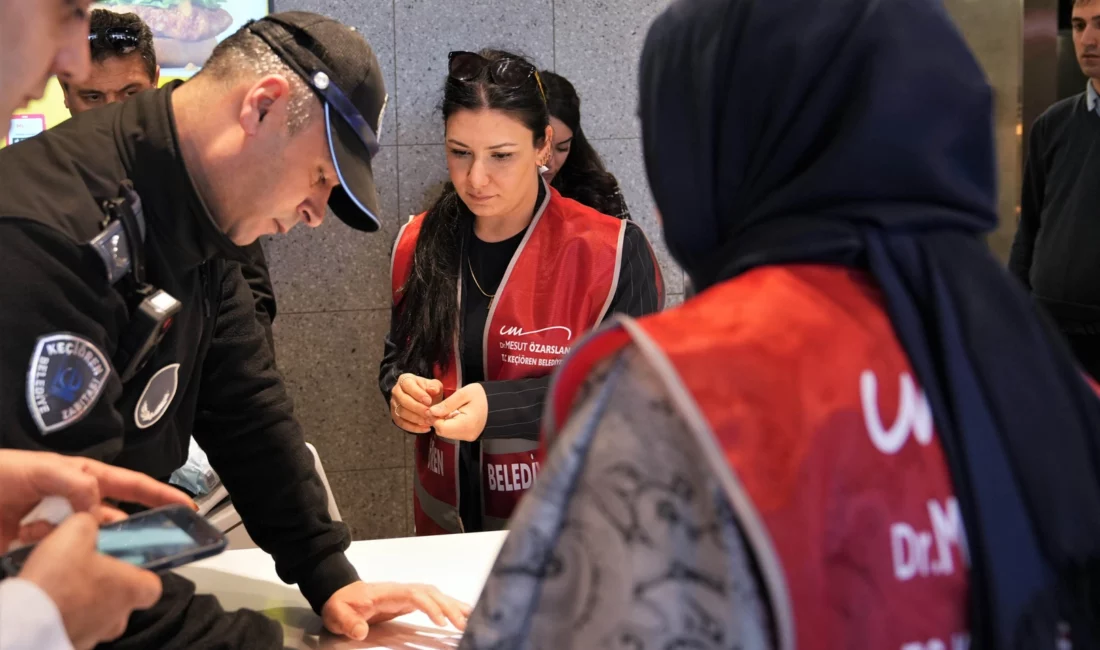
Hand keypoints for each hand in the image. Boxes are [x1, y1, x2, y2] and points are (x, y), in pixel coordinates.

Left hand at [0, 450, 195, 547]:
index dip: (158, 494)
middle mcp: (71, 503)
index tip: (185, 506)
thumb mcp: (37, 468)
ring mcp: (53, 527)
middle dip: (134, 531)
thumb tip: (98, 504)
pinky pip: (60, 559)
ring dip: (100, 551)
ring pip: (90, 542)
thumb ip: (73, 480)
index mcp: (79, 478)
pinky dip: (67, 564)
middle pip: (114, 519)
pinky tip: (70, 568)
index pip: (128, 484)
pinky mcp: (34, 550)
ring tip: (112, 563)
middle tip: (152, 548)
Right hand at [19, 513, 162, 649]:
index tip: (124, 555)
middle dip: (105, 578)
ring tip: (62, 577)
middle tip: (86, 563)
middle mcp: (118, 616)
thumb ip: (90, 522)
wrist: (26, 620)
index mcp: (132, 589)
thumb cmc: (58, 582)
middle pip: (122, 595)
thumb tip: (89, 521)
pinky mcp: (71, 641)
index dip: (139, 568)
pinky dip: (65, 607)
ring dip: (83, 592)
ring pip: (97, 608)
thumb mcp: (76, 532)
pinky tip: (50, 594)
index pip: (152, 583)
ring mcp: (95, 633)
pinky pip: (74, 620)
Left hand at [321, 581, 470, 639]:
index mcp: (387, 592)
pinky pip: (433, 601)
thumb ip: (348, 622)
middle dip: (449, 607)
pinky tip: (462, 613)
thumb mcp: (337, 614)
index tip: (441, 621)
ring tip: (472, 617)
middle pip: (431, 593)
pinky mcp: (409, 602)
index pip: (414, 594)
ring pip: (435, 596)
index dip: (429, 606)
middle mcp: (401, 590)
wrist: (340, 595)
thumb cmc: (341, 604)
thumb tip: (361, 631)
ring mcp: (406, 595)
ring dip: (453, 605)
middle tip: (465, 623)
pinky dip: (448, 606)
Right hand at [390, 373, 443, 433]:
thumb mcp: (434, 385)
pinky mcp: (395, 416)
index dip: (418, 394)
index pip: (408, 385)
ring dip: (416, 419)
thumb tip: (433, 390)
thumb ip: (434, 386)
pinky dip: (413, 428)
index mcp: (405, 380)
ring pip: (401, 412)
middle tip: (429, 413)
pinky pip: (402, 423)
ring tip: (429, 421)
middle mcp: (396, 391)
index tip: (429, 401)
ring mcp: (394, 404)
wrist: (422, 399)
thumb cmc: (428, 391)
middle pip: (403, 400)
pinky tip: (425, 428)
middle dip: (417, 408)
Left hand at [429, 383, 487, 441]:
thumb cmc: (483, 397)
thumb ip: (447, 403)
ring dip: (443, 422)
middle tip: (441, 407)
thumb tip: (432, 411)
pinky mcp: (468, 435)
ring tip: (449, 410)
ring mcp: (468, 436)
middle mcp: (467, 434)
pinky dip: (449, 424)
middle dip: (438, 419)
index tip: (435, 407)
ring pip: (446, 433)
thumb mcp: (464, 394)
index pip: (441, 427)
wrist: (498, 403)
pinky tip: (454, 414)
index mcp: (467, 424)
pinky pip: (452, 432)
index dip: (434, 417)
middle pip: (442, 432)